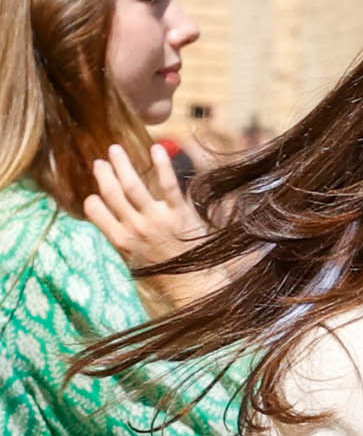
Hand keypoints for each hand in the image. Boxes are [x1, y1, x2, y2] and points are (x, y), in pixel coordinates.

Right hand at [83, 141, 204, 272]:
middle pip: (112, 192)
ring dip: (121, 164)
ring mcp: (157, 220)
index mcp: (122, 241)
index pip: (95, 211)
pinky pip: (167, 184)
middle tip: (101, 161)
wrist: (195, 288)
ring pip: (132, 184)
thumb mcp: (136, 263)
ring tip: (115, 150)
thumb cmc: (166, 276)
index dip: (93, 198)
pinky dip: (161, 164)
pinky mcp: (179, 213)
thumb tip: (112, 223)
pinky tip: (156, 148)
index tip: (96, 191)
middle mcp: (135, 228)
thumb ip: (124, 241)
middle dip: (103, 173)